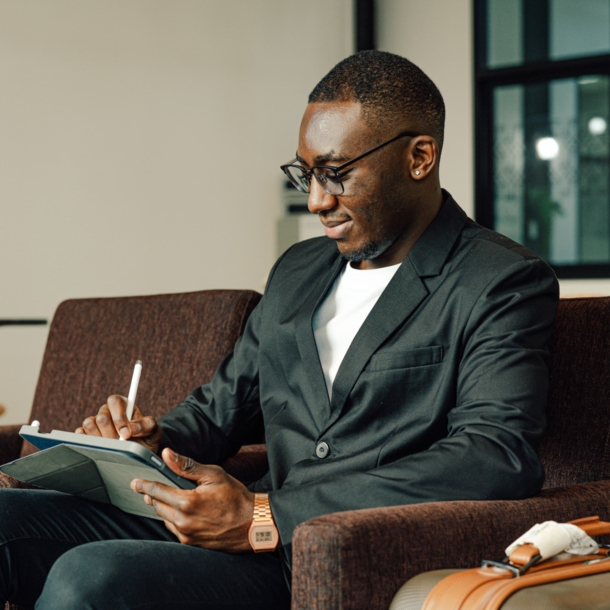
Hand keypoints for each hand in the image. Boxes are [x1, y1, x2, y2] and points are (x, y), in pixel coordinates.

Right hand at [75, 394, 162, 453]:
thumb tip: (133, 428)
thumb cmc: (146, 439)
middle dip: (112, 433)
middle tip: (121, 444)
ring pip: (89, 425)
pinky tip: (102, 448)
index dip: (119, 417)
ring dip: (102, 439)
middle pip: (101, 416)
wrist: (138, 455)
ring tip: (114, 446)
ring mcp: (95, 423)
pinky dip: (90, 443)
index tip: (126, 434)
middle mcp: (107, 411)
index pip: (114, 401)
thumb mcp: (154, 431)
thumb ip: (147, 425)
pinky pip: (80, 435)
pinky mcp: (85, 435)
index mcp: (123, 405)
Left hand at [130, 448, 254, 552]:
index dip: (144, 485)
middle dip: (153, 496)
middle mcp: (183, 521)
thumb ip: (187, 466)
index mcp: (187, 502)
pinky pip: (174, 529)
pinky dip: (173, 519)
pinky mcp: (191, 543)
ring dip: (163, 507)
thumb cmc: (235, 497)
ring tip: (167, 498)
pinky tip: (181, 512)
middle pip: (158, 506)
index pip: (157, 491)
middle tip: (149, 488)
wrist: (252, 524)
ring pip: (164, 518)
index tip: (135, 482)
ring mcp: (186, 535)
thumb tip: (167, 454)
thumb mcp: (214, 475)